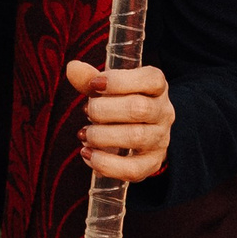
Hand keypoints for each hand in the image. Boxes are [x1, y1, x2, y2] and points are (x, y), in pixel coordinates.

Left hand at [65, 60, 174, 182]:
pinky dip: (107, 164)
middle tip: (87, 111)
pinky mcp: (151, 163)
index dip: (119, 80)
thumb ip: (91, 79)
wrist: (142, 132)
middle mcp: (163, 112)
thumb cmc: (122, 104)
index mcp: (156, 87)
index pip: (150, 79)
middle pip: (139, 108)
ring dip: (102, 136)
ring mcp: (160, 139)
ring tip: (85, 134)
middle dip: (104, 110)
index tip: (95, 84)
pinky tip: (88, 154)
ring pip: (136, 137)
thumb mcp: (108, 88)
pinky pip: (133, 169)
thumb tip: (73, 68)